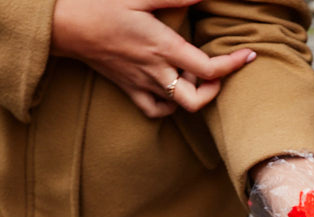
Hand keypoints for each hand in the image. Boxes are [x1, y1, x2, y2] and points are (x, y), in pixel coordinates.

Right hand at [52, 0, 255, 117]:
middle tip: (218, 71)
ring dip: (192, 96)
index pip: (209, 68)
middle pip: (196, 99)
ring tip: (192, 76)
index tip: (248, 55)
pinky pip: (154, 110)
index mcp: (163, 46)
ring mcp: (140, 83)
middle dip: (215, 89)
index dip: (233, 64)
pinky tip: (171, 89)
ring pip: (177, 107)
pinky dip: (169, 106)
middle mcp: (155, 70)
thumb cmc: (100, 6)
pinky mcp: (127, 89)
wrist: (65, 26)